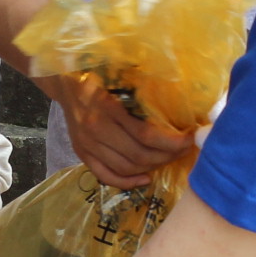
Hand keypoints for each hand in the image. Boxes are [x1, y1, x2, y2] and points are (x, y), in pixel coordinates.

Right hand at [43, 73, 187, 189]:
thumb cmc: (98, 74)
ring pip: (126, 168)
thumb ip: (143, 85)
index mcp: (107, 107)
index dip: (171, 142)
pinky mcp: (82, 154)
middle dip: (167, 156)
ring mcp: (87, 145)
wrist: (65, 83)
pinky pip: (106, 176)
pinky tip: (145, 178)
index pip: (146, 134)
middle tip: (184, 149)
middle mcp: (96, 130)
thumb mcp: (119, 74)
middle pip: (139, 155)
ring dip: (152, 167)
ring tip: (169, 158)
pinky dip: (127, 182)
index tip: (190, 138)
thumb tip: (180, 97)